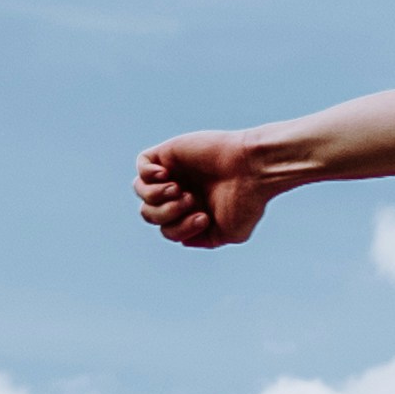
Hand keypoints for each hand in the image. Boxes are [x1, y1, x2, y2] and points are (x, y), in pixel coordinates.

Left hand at [137, 131, 270, 249]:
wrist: (254, 168)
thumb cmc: (247, 200)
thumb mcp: (230, 233)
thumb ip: (204, 240)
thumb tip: (182, 240)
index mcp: (192, 212)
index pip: (166, 229)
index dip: (179, 229)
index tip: (204, 218)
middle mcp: (181, 192)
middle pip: (148, 213)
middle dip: (165, 214)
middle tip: (191, 201)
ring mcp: (174, 172)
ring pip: (141, 191)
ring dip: (157, 197)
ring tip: (179, 189)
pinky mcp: (171, 153)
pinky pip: (142, 164)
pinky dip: (148, 174)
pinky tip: (167, 176)